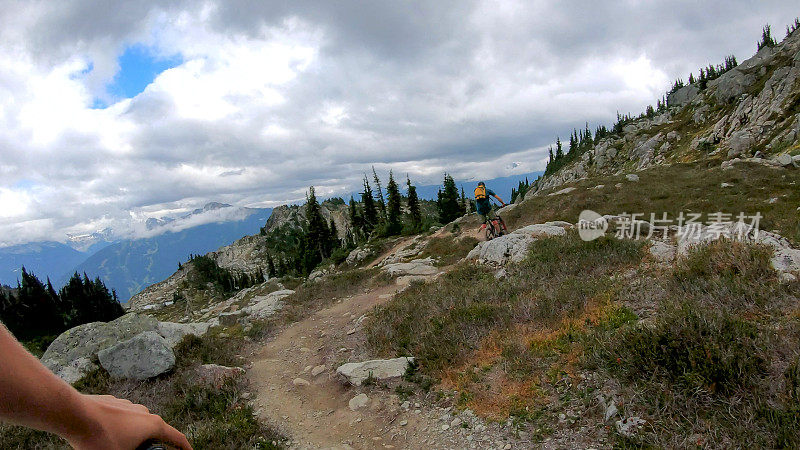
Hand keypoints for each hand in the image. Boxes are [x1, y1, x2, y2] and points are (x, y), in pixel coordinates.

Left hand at [65, 394, 191, 449]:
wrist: (74, 415)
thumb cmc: (98, 439)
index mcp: (153, 425)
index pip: (176, 438)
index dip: (184, 447)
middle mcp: (145, 412)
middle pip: (155, 432)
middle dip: (150, 445)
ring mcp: (129, 406)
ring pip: (137, 425)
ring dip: (133, 437)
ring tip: (116, 446)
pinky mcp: (113, 403)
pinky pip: (121, 419)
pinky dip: (118, 429)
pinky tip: (104, 436)